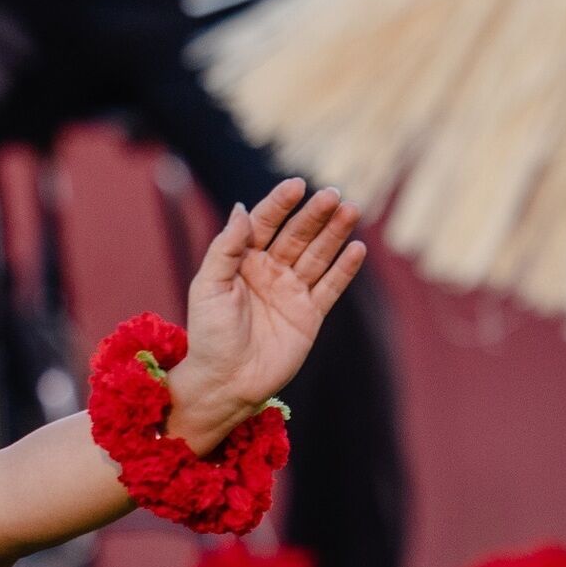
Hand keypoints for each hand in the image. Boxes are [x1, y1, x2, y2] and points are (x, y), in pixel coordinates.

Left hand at [163, 178, 364, 449]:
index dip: (280, 203)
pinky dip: (344, 269)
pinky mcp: (309, 315)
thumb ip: (226, 247)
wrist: (225, 382)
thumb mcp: (208, 286)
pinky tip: (357, 249)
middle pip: (296, 235)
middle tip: (332, 194)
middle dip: (314, 214)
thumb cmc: (209, 334)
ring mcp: (291, 292)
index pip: (264, 223)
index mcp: (242, 260)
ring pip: (317, 255)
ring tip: (351, 210)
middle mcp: (269, 271)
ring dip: (334, 233)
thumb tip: (240, 207)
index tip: (296, 184)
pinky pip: (330, 287)